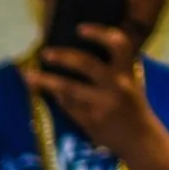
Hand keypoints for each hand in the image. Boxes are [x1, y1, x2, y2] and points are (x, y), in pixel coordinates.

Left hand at [22, 24, 159, 157]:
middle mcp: (116, 85)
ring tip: (28, 76)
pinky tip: (45, 92)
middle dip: (63, 56)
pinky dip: (56, 98)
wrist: (140, 140)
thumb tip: (76, 54)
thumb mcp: (129, 83)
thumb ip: (113, 68)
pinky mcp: (91, 121)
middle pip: (86, 64)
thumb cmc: (132, 107)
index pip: (119, 45)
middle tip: (45, 53)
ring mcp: (102, 104)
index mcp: (127, 72)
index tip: (80, 28)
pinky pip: (67, 106)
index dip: (99, 33)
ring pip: (68, 88)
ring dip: (46, 81)